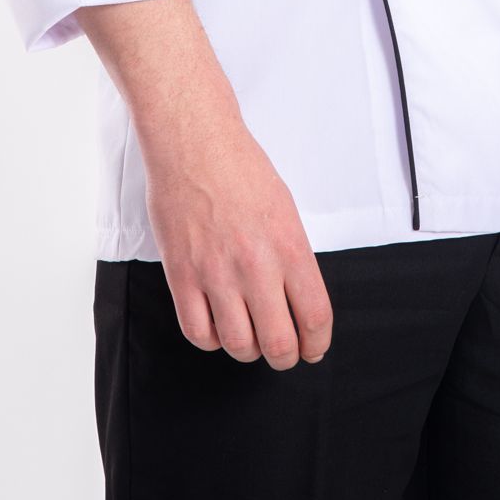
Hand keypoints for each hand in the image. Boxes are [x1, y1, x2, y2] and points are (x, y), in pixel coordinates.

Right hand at [141, 117, 334, 367]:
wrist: (194, 143)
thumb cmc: (240, 169)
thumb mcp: (285, 209)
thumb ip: (293, 258)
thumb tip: (299, 303)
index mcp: (289, 245)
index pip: (315, 317)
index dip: (317, 344)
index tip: (313, 348)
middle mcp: (255, 264)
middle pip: (278, 343)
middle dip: (285, 357)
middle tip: (283, 351)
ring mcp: (216, 272)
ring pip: (238, 345)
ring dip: (248, 350)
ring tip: (249, 334)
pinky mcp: (181, 274)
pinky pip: (198, 332)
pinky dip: (211, 339)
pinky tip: (217, 324)